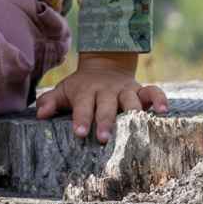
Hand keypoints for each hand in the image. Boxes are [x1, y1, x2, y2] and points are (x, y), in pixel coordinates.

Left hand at [35, 51, 168, 142]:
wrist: (105, 65)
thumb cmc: (81, 87)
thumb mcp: (64, 91)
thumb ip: (50, 101)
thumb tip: (40, 114)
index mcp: (86, 92)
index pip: (82, 106)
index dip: (81, 119)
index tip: (80, 133)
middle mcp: (106, 91)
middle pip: (106, 106)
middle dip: (105, 121)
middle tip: (104, 138)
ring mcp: (125, 90)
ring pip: (131, 100)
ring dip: (134, 112)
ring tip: (138, 125)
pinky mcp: (141, 90)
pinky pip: (153, 91)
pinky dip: (159, 99)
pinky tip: (163, 111)